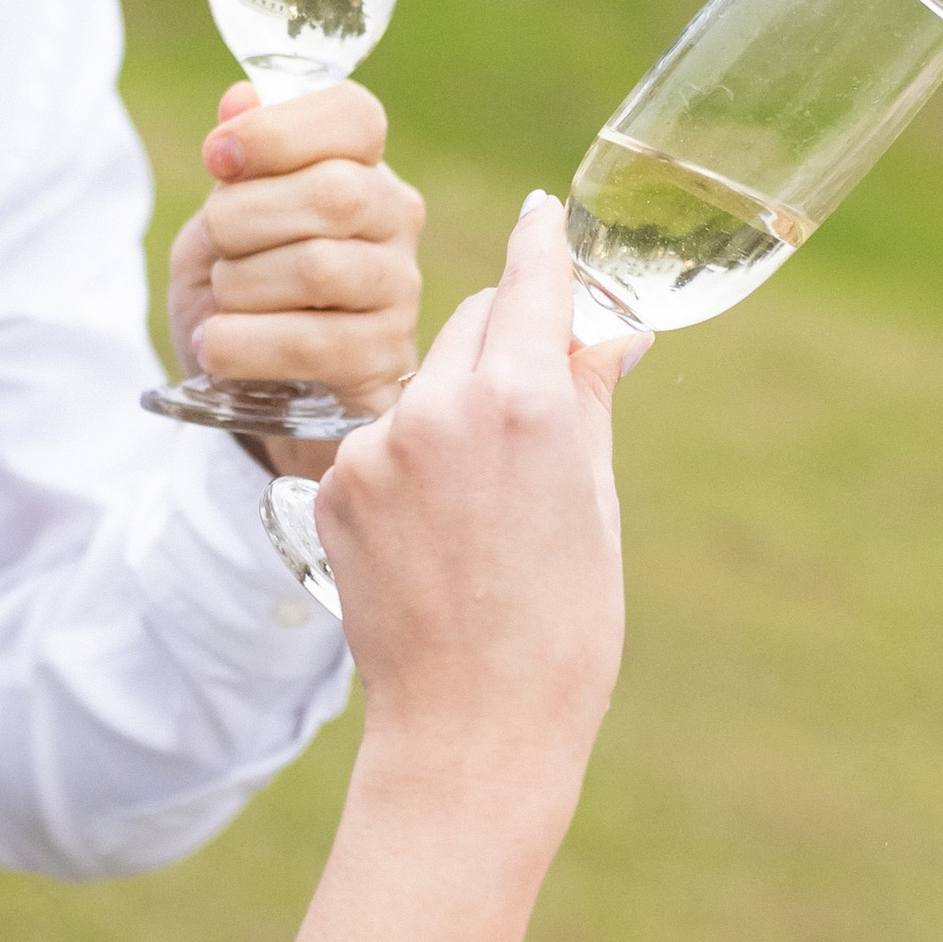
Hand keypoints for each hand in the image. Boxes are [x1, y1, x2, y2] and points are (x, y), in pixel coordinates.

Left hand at [165, 83, 424, 452]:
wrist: (249, 393)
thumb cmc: (241, 296)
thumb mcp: (221, 224)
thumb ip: (237, 163)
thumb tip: (240, 99)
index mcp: (361, 167)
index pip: (355, 116)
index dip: (279, 129)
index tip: (217, 156)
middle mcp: (396, 222)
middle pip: (334, 194)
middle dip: (244, 218)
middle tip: (215, 245)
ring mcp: (399, 293)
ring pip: (320, 268)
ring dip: (242, 285)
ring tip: (222, 304)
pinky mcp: (385, 363)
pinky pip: (311, 343)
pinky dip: (244, 343)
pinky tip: (218, 348)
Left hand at [313, 195, 645, 792]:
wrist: (473, 725)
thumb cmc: (563, 624)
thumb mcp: (594, 500)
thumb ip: (585, 397)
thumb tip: (606, 331)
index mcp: (525, 400)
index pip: (530, 280)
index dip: (543, 245)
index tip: (544, 216)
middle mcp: (442, 404)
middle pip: (474, 323)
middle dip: (506, 344)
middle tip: (536, 409)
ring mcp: (379, 444)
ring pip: (425, 381)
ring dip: (454, 407)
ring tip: (485, 504)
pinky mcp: (336, 482)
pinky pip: (382, 438)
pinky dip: (409, 460)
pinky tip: (437, 530)